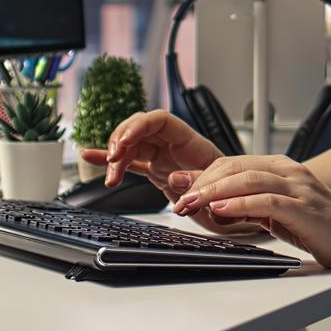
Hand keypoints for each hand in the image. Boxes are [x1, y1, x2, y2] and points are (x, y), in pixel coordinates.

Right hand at [81, 111, 256, 235]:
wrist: (239, 210)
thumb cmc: (235, 195)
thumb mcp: (223, 190)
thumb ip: (200, 180)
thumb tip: (176, 176)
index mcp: (192, 142)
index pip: (160, 120)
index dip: (139, 125)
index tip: (124, 142)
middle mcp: (174, 145)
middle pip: (139, 129)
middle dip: (121, 140)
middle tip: (113, 160)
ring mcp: (163, 157)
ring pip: (131, 146)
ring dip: (114, 157)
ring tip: (109, 175)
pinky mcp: (156, 171)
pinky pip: (129, 162)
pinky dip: (110, 161)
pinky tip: (91, 156)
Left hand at [168, 155, 330, 268]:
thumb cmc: (319, 226)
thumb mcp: (276, 211)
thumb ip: (248, 204)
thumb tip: (212, 204)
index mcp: (280, 167)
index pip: (232, 163)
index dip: (202, 173)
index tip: (177, 186)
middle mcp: (288, 171)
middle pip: (235, 167)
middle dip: (201, 182)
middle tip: (178, 198)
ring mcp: (297, 188)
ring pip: (247, 180)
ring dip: (213, 192)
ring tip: (190, 203)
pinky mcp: (304, 208)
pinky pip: (266, 201)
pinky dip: (240, 204)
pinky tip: (220, 210)